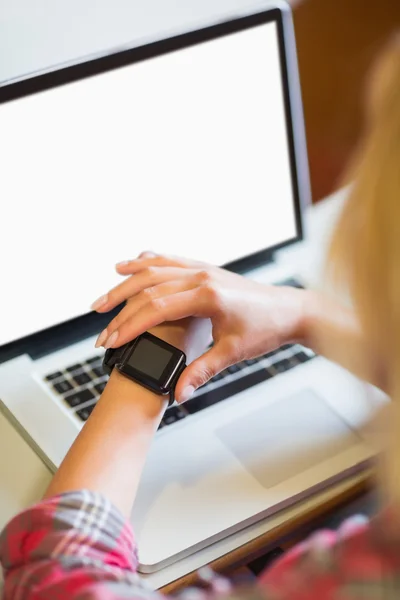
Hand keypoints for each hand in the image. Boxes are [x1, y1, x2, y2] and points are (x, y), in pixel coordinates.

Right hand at [92, 252, 307, 401]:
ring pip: (155, 268)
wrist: (290, 310)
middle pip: (148, 285)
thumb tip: (179, 393)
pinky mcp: (206, 269)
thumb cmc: (266, 329)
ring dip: (127, 281)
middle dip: (120, 305)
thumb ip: (203, 371)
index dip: (130, 325)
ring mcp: (203, 269)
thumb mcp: (234, 353)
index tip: (110, 340)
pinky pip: (171, 260)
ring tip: (104, 295)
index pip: (156, 308)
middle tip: (98, 321)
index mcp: (207, 295)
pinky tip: (134, 264)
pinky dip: (148, 262)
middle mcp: (202, 276)